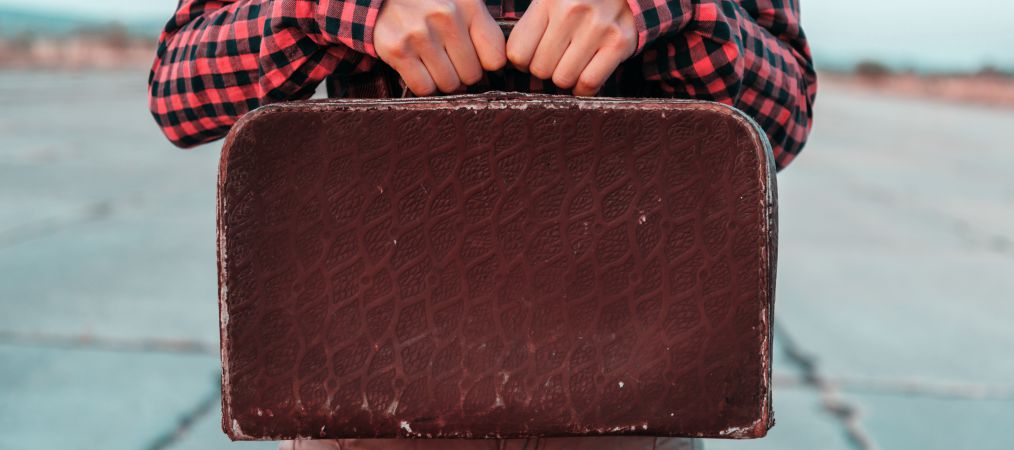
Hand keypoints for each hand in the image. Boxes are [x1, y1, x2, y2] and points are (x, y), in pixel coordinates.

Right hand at [374, 0, 507, 95]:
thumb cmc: (430, 4)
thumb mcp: (462, 2)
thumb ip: (483, 27)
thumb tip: (499, 69)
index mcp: (469, 4)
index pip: (495, 58)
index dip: (487, 65)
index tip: (476, 59)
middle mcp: (446, 17)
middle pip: (472, 75)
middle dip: (463, 73)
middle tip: (450, 60)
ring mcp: (420, 34)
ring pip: (449, 84)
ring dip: (443, 80)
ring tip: (434, 62)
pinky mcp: (398, 49)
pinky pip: (424, 88)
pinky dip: (424, 85)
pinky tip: (420, 68)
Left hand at [505, 0, 636, 95]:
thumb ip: (532, 23)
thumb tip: (512, 63)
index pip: (517, 52)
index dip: (522, 61)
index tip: (532, 56)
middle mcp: (572, 11)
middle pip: (540, 69)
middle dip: (545, 69)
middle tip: (556, 59)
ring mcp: (598, 27)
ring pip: (563, 79)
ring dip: (565, 77)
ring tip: (571, 64)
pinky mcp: (620, 43)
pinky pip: (589, 83)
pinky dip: (584, 88)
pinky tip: (584, 77)